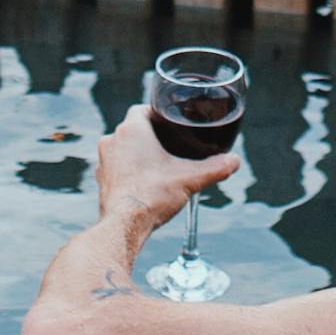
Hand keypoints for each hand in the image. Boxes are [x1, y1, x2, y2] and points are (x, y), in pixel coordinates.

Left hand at [96, 102, 238, 228]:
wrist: (125, 225)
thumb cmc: (152, 196)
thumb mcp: (190, 178)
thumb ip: (215, 167)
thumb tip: (234, 161)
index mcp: (132, 130)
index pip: (142, 109)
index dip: (156, 114)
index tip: (169, 123)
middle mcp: (112, 141)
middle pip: (132, 129)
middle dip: (150, 135)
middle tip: (169, 145)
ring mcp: (104, 162)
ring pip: (122, 148)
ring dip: (136, 153)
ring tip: (157, 165)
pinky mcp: (101, 181)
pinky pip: (115, 168)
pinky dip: (127, 172)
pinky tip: (143, 182)